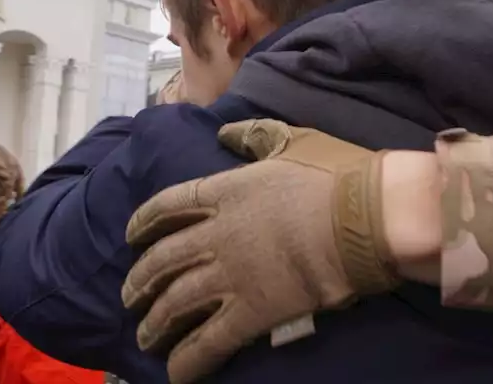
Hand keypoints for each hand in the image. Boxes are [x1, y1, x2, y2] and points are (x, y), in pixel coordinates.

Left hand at [121, 120, 398, 383]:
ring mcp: (230, 276)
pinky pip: (208, 342)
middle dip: (140, 280)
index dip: (143, 223)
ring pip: (175, 304)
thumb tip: (226, 133)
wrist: (362, 217)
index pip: (167, 206)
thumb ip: (254, 136)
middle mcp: (215, 235)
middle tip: (130, 295)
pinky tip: (175, 372)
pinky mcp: (251, 312)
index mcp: (223, 191)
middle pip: (162, 261)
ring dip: (155, 323)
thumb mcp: (291, 140)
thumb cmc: (333, 175)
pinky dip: (187, 361)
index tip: (131, 236)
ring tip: (146, 337)